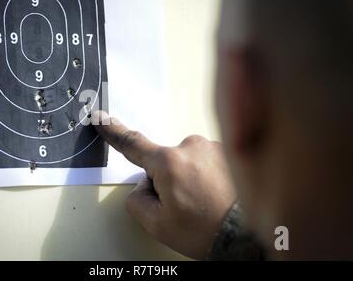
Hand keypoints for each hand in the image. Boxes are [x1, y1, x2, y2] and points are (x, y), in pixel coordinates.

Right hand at [91, 111, 236, 258]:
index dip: (114, 131)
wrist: (251, 234)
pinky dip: (208, 176)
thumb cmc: (207, 230)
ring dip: (191, 178)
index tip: (102, 118)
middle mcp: (192, 146)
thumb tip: (144, 186)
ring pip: (187, 162)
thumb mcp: (158, 224)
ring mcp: (214, 146)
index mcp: (169, 162)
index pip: (133, 144)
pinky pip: (206, 160)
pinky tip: (218, 195)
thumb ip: (137, 200)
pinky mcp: (230, 150)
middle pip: (164, 161)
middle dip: (168, 180)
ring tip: (207, 203)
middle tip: (186, 206)